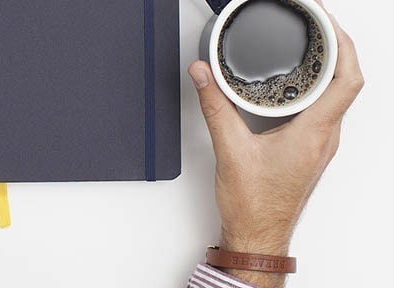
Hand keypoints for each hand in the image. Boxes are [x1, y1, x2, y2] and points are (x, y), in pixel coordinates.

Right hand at [188, 14, 362, 286]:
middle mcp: (324, 137)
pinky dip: (316, 89)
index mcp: (314, 133)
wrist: (257, 236)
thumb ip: (214, 106)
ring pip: (337, 97)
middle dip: (337, 46)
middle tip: (318, 23)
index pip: (348, 79)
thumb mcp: (229, 149)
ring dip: (328, 68)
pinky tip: (295, 84)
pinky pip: (323, 111)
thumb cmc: (254, 205)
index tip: (327, 23)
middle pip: (347, 81)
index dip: (343, 44)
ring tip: (311, 45)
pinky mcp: (309, 150)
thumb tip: (203, 74)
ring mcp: (319, 145)